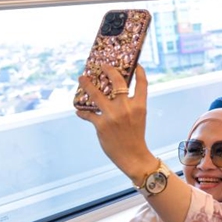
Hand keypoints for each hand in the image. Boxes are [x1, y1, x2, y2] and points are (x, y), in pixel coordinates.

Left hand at [76, 64, 155, 182]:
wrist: (133, 156)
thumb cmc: (135, 137)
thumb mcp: (139, 118)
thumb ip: (131, 105)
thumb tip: (117, 94)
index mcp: (139, 106)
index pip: (141, 83)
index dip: (139, 71)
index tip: (136, 64)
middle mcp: (126, 108)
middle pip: (117, 81)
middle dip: (109, 70)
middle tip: (102, 65)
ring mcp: (113, 115)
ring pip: (96, 94)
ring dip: (86, 84)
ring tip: (81, 78)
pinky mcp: (101, 125)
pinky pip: (88, 114)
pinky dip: (82, 112)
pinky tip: (79, 111)